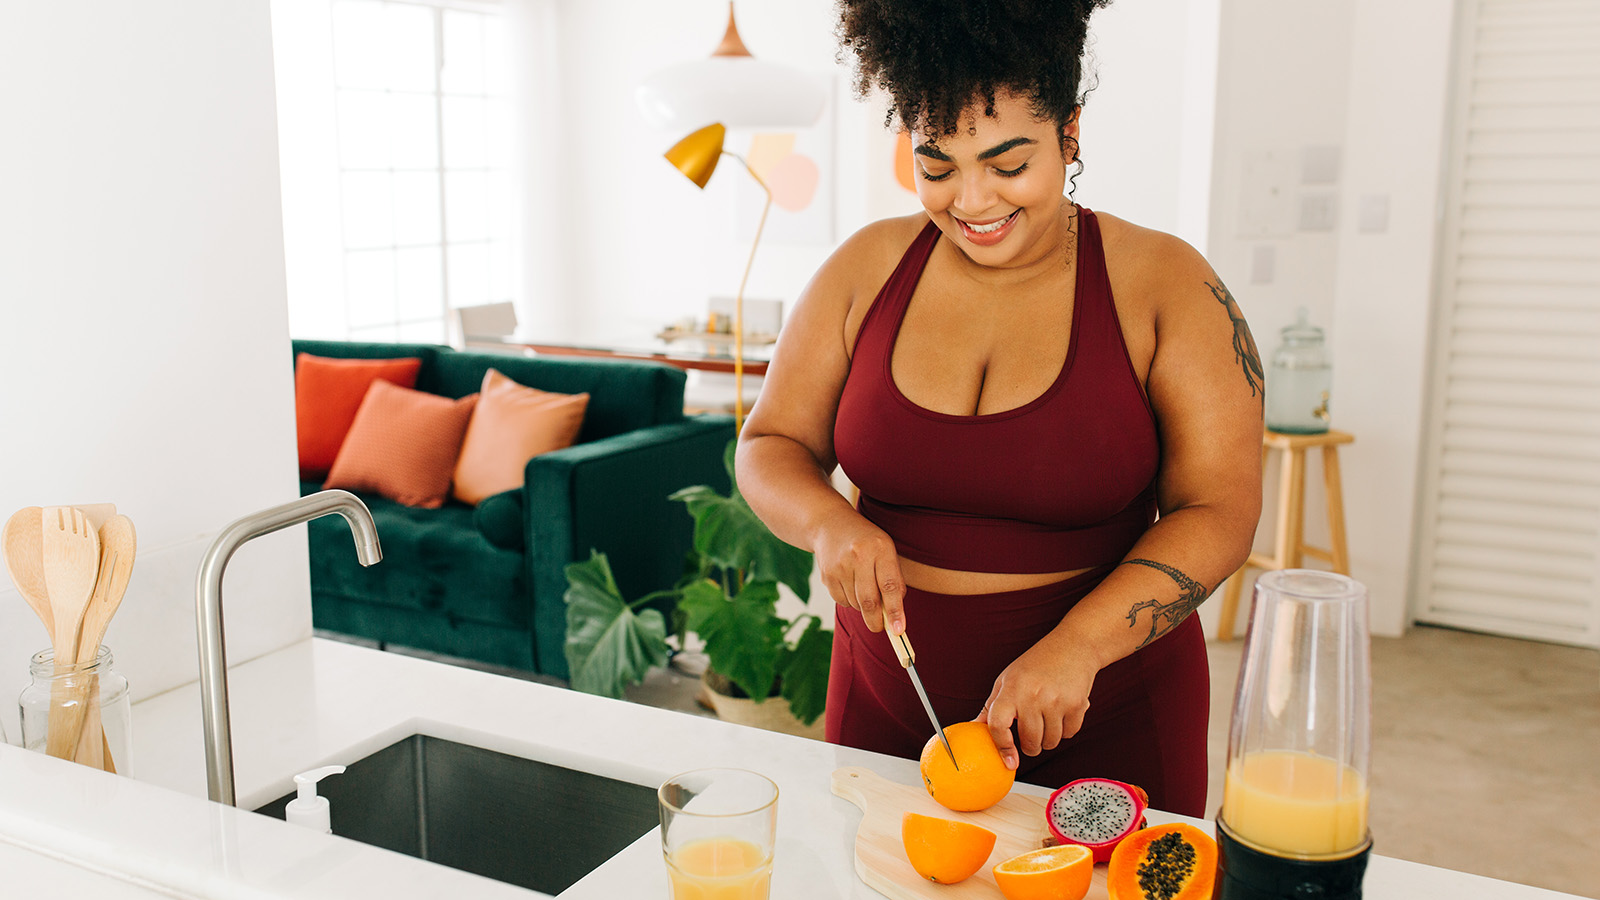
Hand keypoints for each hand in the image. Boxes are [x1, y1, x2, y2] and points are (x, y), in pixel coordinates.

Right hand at [813, 509, 906, 633]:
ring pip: (855, 603)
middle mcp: (859, 555)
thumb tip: (895, 615)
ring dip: (863, 607)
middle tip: (880, 628)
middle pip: (869, 600)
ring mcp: (840, 565)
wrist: (830, 524)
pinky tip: (850, 584)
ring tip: (864, 589)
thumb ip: (894, 579)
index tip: (899, 630)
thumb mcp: (886, 550)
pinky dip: (849, 601)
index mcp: (880, 548)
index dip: (895, 611)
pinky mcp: (826, 575)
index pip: (889, 586)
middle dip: (876, 621)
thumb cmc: (866, 541)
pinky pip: (841, 601)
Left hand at [979, 635, 1099, 769]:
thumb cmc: (1037, 663)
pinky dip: (1066, 730)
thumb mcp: (1008, 679)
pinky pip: (1069, 734)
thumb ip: (992, 706)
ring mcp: (1056, 700)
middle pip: (1029, 741)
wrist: (1073, 646)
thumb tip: (974, 728)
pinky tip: (1063, 713)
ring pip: (1050, 742)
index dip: (1002, 746)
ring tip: (1047, 721)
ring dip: (1049, 740)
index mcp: (1011, 689)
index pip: (998, 725)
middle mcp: (1033, 695)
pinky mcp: (1077, 705)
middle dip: (1030, 746)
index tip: (1009, 761)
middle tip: (1031, 736)